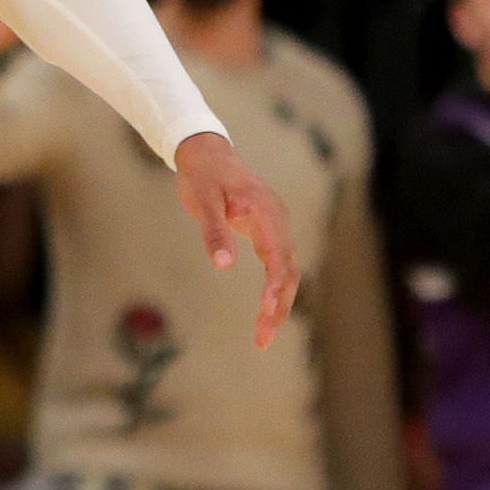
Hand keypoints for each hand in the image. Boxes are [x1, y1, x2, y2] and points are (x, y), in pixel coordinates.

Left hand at [172, 131, 299, 347]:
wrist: (206, 151)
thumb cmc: (201, 174)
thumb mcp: (201, 201)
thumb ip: (214, 231)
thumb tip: (223, 265)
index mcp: (266, 211)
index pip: (279, 256)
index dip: (276, 286)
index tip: (267, 309)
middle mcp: (278, 220)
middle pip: (288, 271)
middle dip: (279, 307)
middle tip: (262, 338)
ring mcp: (276, 226)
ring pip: (286, 272)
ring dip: (278, 303)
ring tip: (263, 335)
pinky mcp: (268, 231)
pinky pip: (278, 265)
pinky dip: (274, 290)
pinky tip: (266, 311)